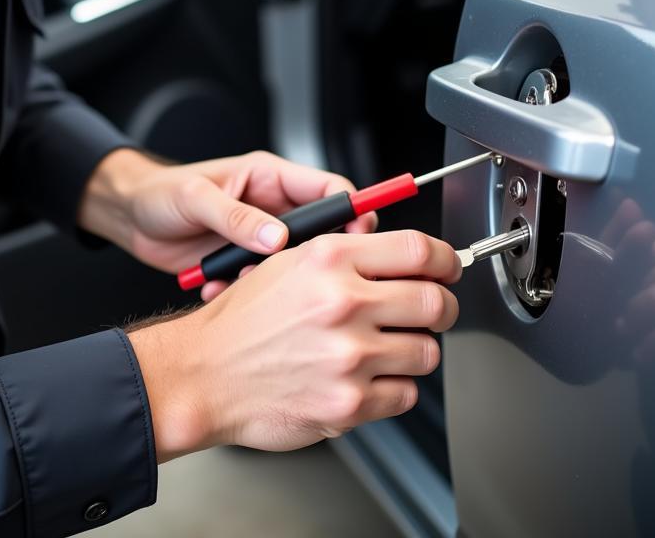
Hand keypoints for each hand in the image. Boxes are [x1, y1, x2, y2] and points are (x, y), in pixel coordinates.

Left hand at [78, 148, 377, 297]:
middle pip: (320, 235)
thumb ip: (236, 217)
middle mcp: (272, 209)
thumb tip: (277, 238)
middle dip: (314, 259)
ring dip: (274, 281)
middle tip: (300, 278)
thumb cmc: (160, 193)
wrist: (129, 218)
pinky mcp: (242, 265)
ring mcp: (259, 239)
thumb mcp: (195, 198)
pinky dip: (244, 293)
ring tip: (240, 282)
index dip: (351, 213)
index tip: (359, 239)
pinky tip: (216, 290)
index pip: (330, 190)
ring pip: (292, 266)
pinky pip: (262, 286)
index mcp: (270, 178)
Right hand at [127, 229, 461, 458]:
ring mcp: (348, 357)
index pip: (419, 250)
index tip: (450, 267)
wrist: (203, 373)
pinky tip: (365, 379)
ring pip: (426, 352)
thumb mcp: (287, 262)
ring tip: (385, 349)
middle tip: (434, 311)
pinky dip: (393, 388)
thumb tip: (401, 254)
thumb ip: (345, 253)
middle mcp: (343, 303)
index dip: (447, 259)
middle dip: (443, 307)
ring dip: (415, 351)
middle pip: (435, 301)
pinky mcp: (348, 405)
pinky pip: (404, 394)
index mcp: (329, 259)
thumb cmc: (241, 320)